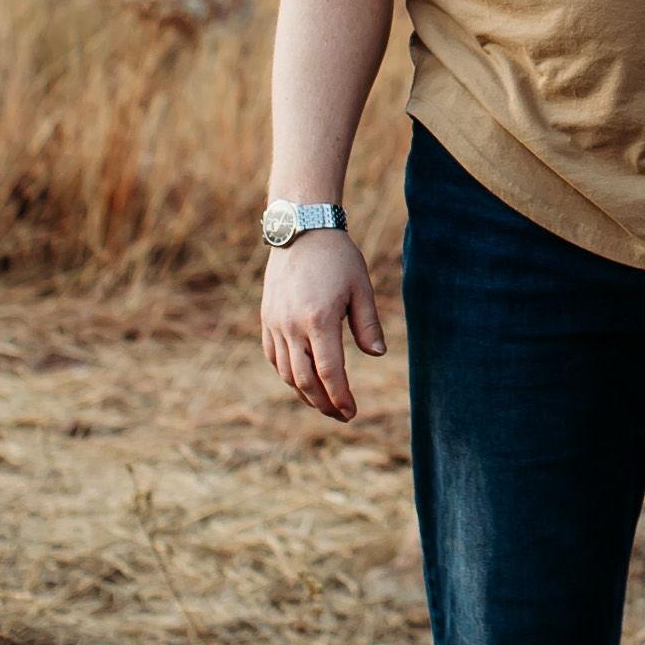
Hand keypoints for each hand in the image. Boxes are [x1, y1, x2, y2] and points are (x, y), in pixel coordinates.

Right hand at [259, 227, 385, 421]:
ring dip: (305, 393)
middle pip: (304, 381)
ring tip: (324, 403)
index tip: (352, 412)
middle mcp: (292, 326)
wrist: (301, 229)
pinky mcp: (267, 319)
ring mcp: (275, 323)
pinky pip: (274, 357)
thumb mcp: (361, 287)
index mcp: (319, 319)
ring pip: (286, 373)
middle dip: (324, 404)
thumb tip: (377, 355)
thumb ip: (368, 325)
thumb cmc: (337, 257)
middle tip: (341, 415)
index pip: (329, 372)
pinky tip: (302, 380)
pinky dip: (287, 374)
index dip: (340, 397)